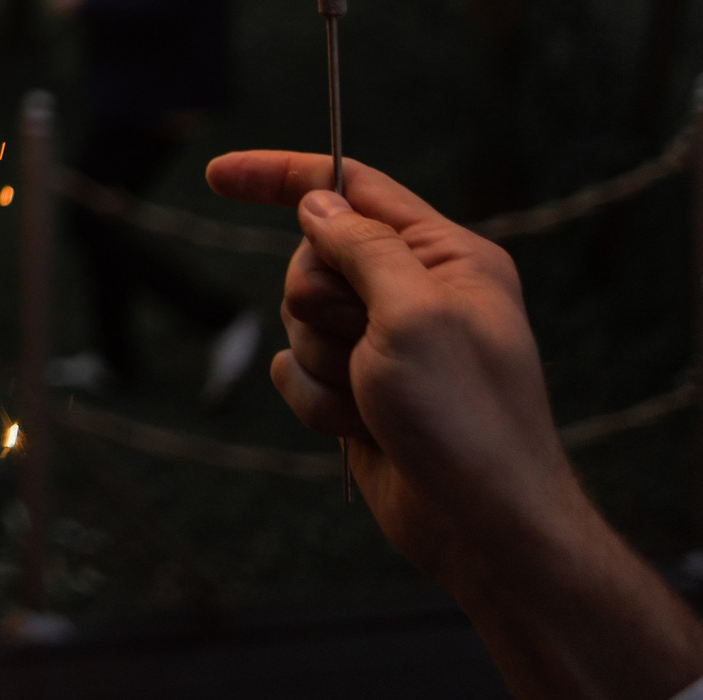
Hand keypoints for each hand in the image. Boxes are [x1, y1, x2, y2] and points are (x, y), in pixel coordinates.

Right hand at [203, 152, 580, 589]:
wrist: (483, 527)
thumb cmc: (466, 418)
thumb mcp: (414, 314)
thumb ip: (361, 245)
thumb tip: (316, 202)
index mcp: (446, 258)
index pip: (353, 188)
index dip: (282, 176)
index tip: (220, 175)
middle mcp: (415, 292)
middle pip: (313, 259)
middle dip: (319, 305)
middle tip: (362, 342)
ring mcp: (385, 344)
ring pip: (299, 320)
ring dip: (322, 362)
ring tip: (372, 398)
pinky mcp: (360, 389)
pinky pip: (298, 371)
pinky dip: (317, 401)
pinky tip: (359, 427)